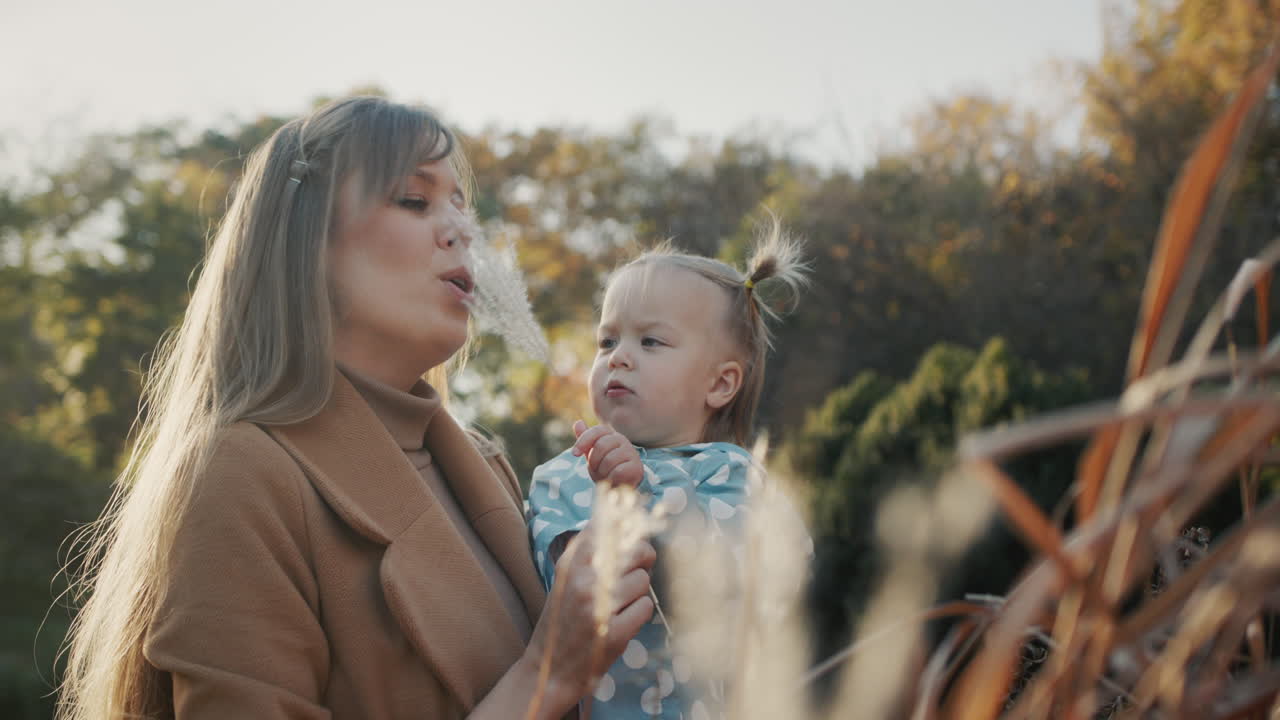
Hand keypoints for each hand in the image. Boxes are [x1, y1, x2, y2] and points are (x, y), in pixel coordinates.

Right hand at [521, 524, 655, 709]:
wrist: (549, 670)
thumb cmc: (563, 621)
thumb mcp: (567, 579)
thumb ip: (590, 551)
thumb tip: (622, 519)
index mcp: (571, 563)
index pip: (608, 526)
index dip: (628, 528)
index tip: (633, 534)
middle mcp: (583, 579)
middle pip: (636, 550)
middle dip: (644, 560)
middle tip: (636, 572)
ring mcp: (597, 606)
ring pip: (643, 581)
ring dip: (638, 593)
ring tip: (619, 606)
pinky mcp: (613, 632)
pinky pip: (645, 607)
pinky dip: (639, 615)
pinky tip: (622, 622)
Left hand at [571, 420, 643, 487]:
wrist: (622, 485)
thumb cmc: (606, 468)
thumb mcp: (592, 454)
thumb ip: (586, 440)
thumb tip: (578, 423)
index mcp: (610, 435)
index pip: (596, 431)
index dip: (583, 441)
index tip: (574, 453)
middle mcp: (622, 440)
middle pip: (600, 446)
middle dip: (594, 462)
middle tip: (596, 470)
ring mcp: (631, 452)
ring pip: (609, 460)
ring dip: (603, 472)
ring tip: (606, 476)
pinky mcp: (636, 467)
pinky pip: (618, 471)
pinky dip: (612, 478)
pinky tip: (614, 480)